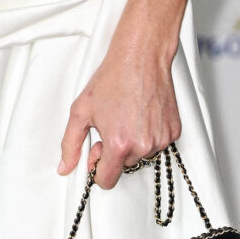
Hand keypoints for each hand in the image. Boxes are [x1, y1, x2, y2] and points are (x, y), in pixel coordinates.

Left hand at [59, 36, 181, 189]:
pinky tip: (141, 115)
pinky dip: (148, 135)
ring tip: (127, 117)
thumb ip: (70, 144)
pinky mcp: (174, 131)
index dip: (98, 169)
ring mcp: (161, 139)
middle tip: (111, 126)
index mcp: (119, 144)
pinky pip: (157, 144)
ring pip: (141, 156)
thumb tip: (65, 167)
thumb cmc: (113, 80)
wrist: (141, 58)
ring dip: (133, 144)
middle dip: (115, 152)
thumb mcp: (80, 111)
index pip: (108, 180)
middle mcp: (143, 145)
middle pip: (124, 166)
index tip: (97, 152)